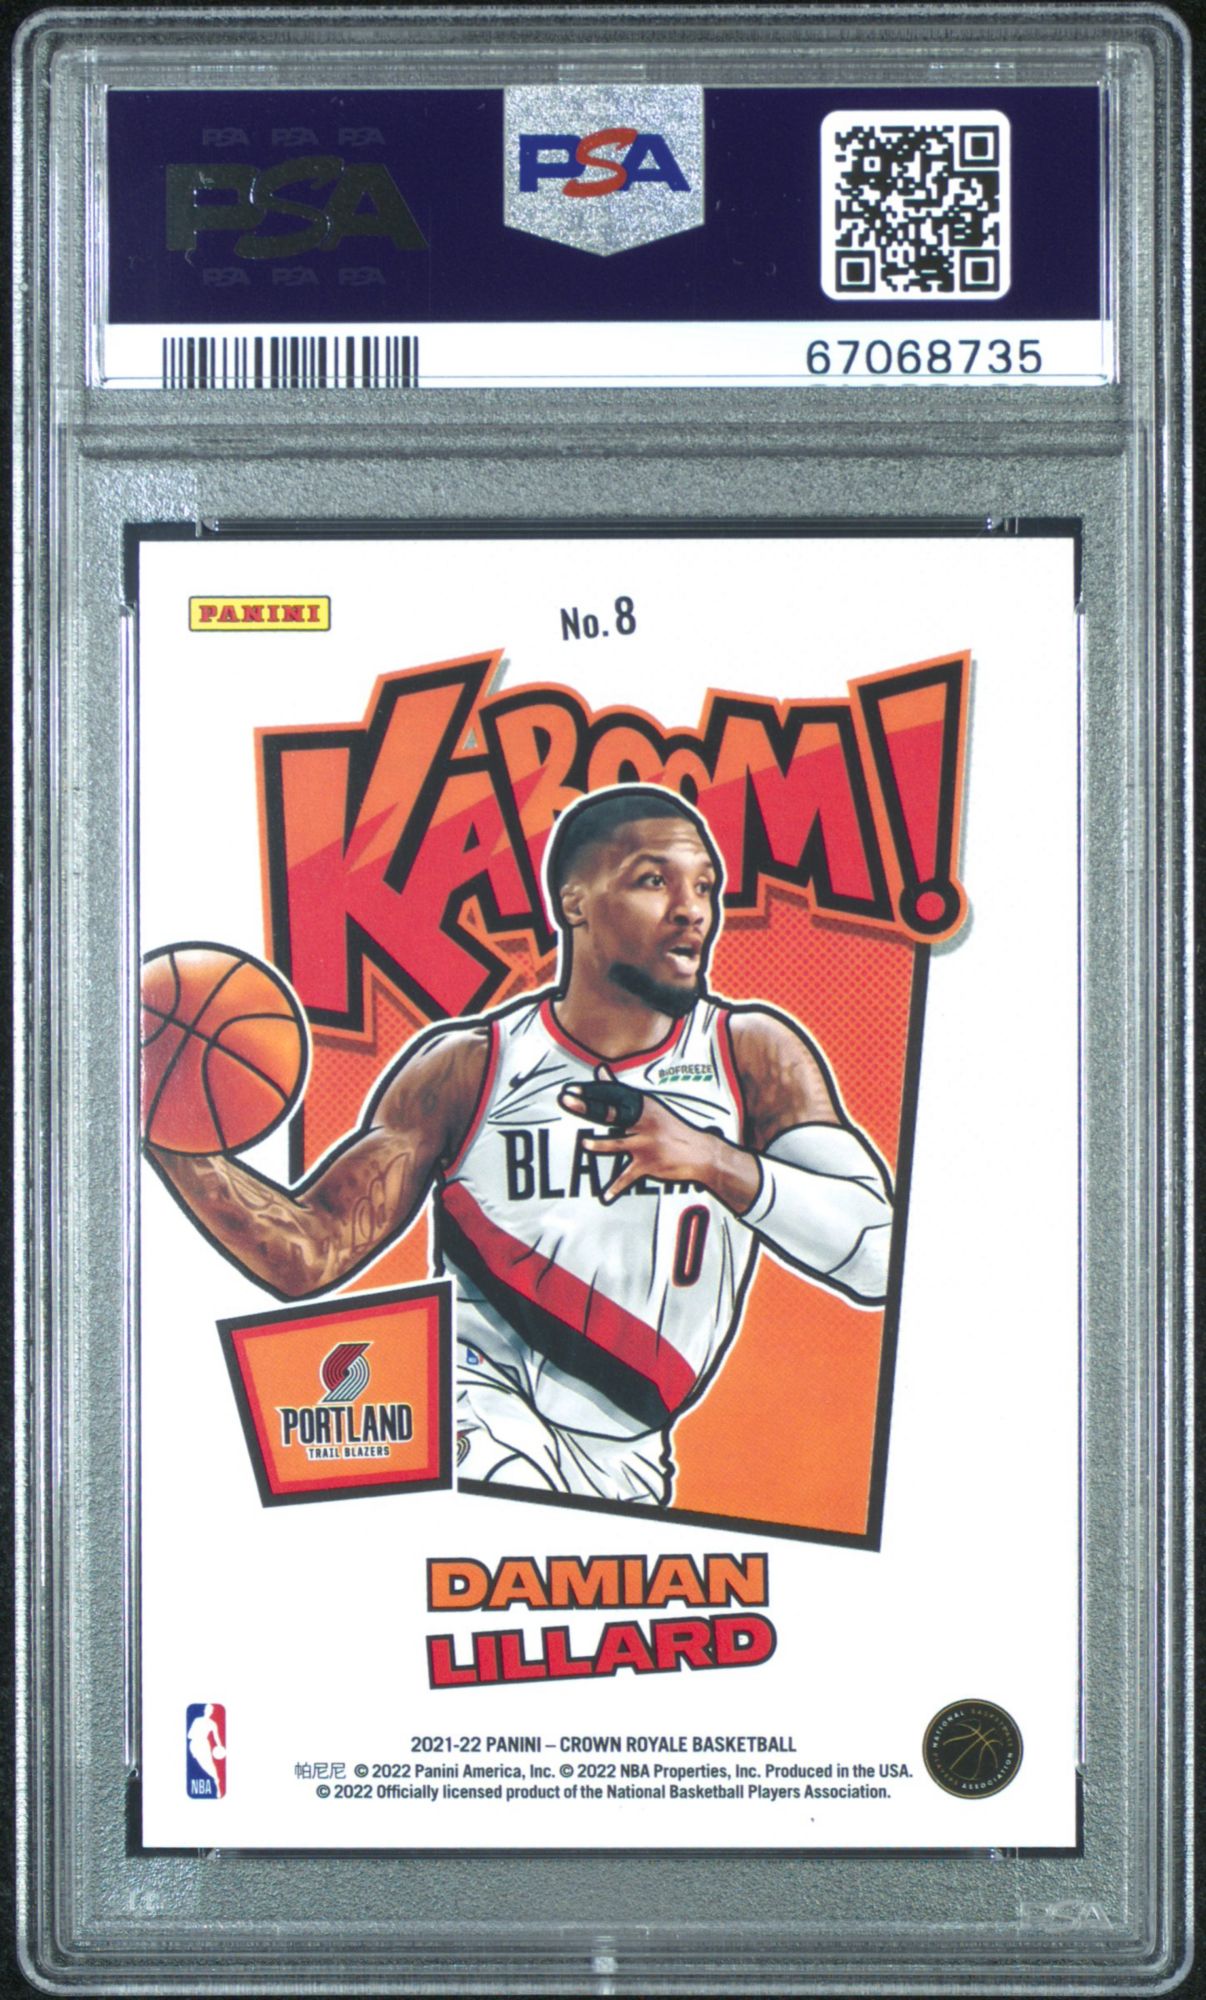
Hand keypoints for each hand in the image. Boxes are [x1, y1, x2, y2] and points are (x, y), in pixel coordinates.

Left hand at [559, 1065, 718, 1203]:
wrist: (699, 1153)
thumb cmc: (670, 1128)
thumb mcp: (649, 1106)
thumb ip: (620, 1090)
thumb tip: (600, 1070)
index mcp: (643, 1106)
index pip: (613, 1095)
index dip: (591, 1092)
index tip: (572, 1090)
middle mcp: (644, 1122)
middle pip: (611, 1113)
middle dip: (588, 1108)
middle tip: (568, 1102)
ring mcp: (646, 1144)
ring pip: (618, 1143)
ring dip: (600, 1145)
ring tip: (585, 1145)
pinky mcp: (648, 1165)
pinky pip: (628, 1177)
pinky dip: (616, 1187)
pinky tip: (605, 1196)